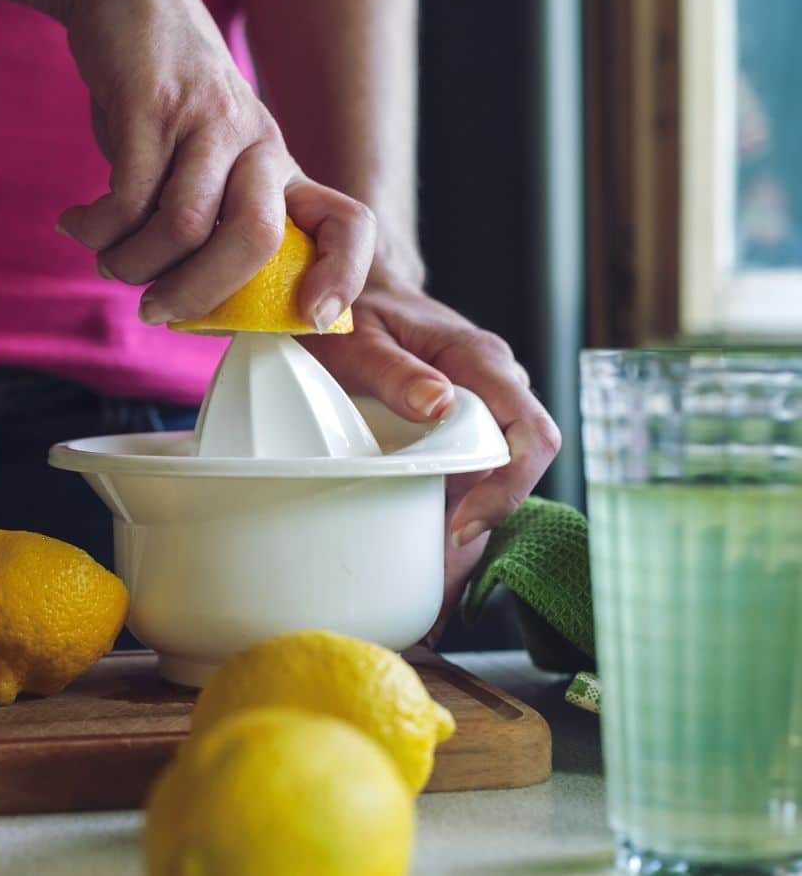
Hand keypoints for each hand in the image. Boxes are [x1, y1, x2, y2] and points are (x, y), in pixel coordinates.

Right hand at [55, 0, 375, 328]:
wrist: (130, 3)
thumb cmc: (166, 110)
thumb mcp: (209, 165)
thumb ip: (211, 228)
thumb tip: (188, 308)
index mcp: (279, 170)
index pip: (348, 222)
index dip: (343, 275)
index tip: (310, 318)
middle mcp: (258, 145)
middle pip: (255, 240)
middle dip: (198, 294)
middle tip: (154, 310)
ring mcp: (209, 121)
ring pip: (184, 228)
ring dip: (133, 263)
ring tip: (107, 260)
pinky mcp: (154, 105)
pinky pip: (129, 197)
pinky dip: (97, 229)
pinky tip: (77, 225)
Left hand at [301, 254, 561, 641]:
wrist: (355, 286)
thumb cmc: (351, 307)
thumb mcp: (356, 338)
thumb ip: (394, 371)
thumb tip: (440, 406)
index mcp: (479, 360)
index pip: (527, 433)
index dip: (506, 489)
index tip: (459, 527)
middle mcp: (495, 383)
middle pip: (517, 467)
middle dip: (483, 528)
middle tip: (437, 582)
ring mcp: (483, 404)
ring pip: (495, 477)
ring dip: (469, 530)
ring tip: (429, 592)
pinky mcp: (464, 422)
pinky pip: (472, 471)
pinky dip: (453, 513)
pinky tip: (425, 557)